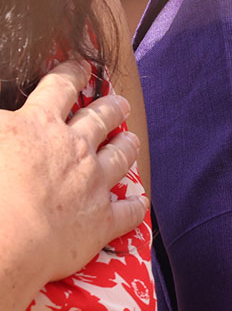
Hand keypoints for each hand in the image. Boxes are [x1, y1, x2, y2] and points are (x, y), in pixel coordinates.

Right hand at [0, 60, 146, 283]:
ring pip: (120, 156)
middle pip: (100, 119)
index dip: (73, 73)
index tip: (82, 68)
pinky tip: (139, 203)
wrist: (0, 243)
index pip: (60, 88)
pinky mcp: (102, 221)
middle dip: (112, 106)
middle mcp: (74, 148)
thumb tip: (4, 115)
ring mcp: (93, 184)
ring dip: (126, 145)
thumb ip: (1, 121)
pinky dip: (135, 206)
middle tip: (120, 102)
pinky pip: (128, 211)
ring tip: (131, 139)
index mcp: (38, 125)